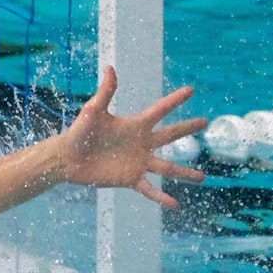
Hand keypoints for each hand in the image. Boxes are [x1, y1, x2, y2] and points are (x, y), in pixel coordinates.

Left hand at [60, 66, 206, 208]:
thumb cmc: (79, 133)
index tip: (191, 90)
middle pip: (170, 135)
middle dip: (187, 128)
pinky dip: (160, 197)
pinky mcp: (130, 178)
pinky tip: (175, 204)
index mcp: (135, 125)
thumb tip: (110, 67)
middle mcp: (141, 143)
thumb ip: (105, 92)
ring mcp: (138, 162)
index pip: (160, 110)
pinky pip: (149, 189)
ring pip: (167, 168)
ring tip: (202, 177)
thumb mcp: (93, 111)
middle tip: (205, 122)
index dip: (175, 100)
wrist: (67, 158)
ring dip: (184, 173)